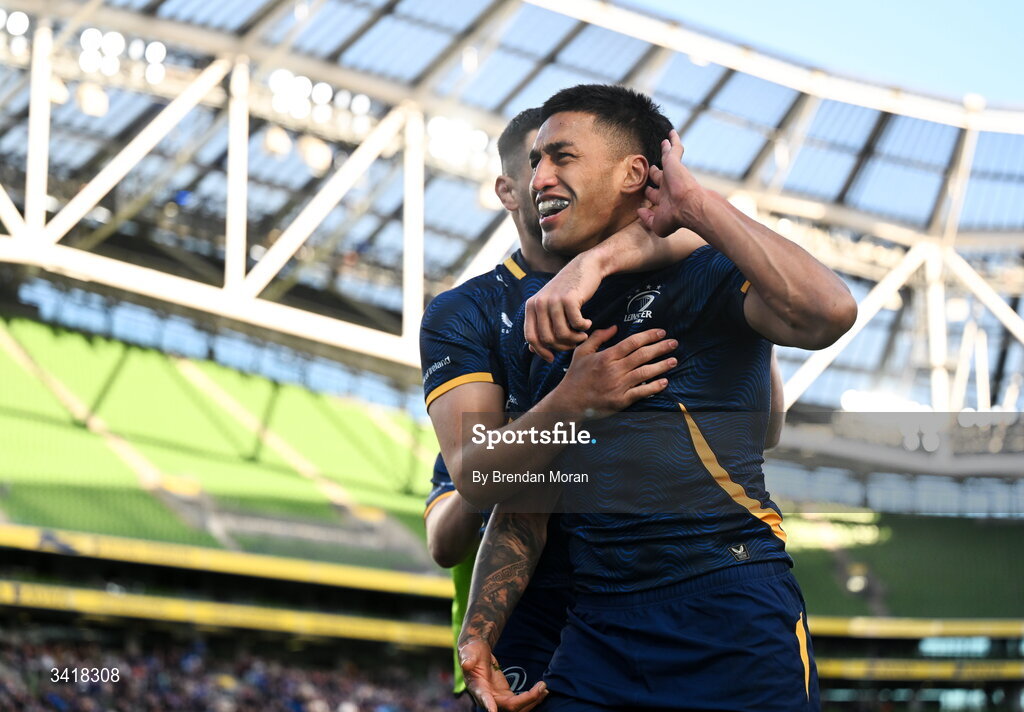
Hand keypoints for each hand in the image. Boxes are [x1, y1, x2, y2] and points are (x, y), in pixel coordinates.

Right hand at [459, 638, 547, 711]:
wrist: (476, 655)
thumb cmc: (471, 652)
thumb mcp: (468, 652)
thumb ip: (468, 657)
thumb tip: (466, 663)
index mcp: (477, 688)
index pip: (484, 698)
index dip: (488, 704)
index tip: (493, 711)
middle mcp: (489, 698)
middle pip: (509, 706)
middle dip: (527, 699)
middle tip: (542, 687)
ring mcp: (499, 699)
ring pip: (517, 708)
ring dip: (532, 701)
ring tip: (545, 689)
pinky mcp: (506, 696)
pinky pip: (521, 702)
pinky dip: (532, 698)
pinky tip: (543, 691)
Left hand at [525, 255, 599, 361]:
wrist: (586, 266)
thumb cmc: (569, 290)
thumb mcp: (550, 306)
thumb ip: (540, 326)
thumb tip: (531, 350)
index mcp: (531, 306)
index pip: (531, 337)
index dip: (541, 351)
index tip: (552, 358)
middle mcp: (539, 303)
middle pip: (547, 339)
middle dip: (562, 346)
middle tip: (573, 342)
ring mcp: (553, 300)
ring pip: (562, 334)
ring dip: (575, 339)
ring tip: (582, 334)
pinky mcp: (569, 298)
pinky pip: (576, 324)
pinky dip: (584, 328)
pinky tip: (588, 323)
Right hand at [555, 326, 675, 416]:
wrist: (569, 402)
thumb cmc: (576, 376)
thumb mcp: (582, 352)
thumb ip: (598, 337)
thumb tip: (615, 327)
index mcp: (606, 357)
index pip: (632, 343)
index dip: (649, 336)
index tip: (661, 332)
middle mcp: (614, 370)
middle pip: (642, 355)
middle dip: (660, 348)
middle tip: (674, 343)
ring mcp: (619, 386)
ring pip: (645, 373)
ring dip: (662, 366)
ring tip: (674, 360)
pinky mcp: (621, 400)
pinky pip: (642, 392)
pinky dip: (654, 387)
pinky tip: (664, 382)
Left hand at [637, 130, 706, 236]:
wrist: (689, 206)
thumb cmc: (676, 218)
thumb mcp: (658, 225)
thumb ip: (646, 219)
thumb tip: (639, 211)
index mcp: (665, 200)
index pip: (655, 194)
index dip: (649, 193)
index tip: (646, 191)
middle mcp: (670, 185)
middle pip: (659, 176)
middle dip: (655, 172)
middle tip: (652, 168)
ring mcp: (674, 174)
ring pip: (668, 159)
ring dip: (666, 152)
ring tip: (664, 143)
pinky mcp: (676, 163)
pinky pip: (674, 148)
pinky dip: (674, 140)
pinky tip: (671, 132)